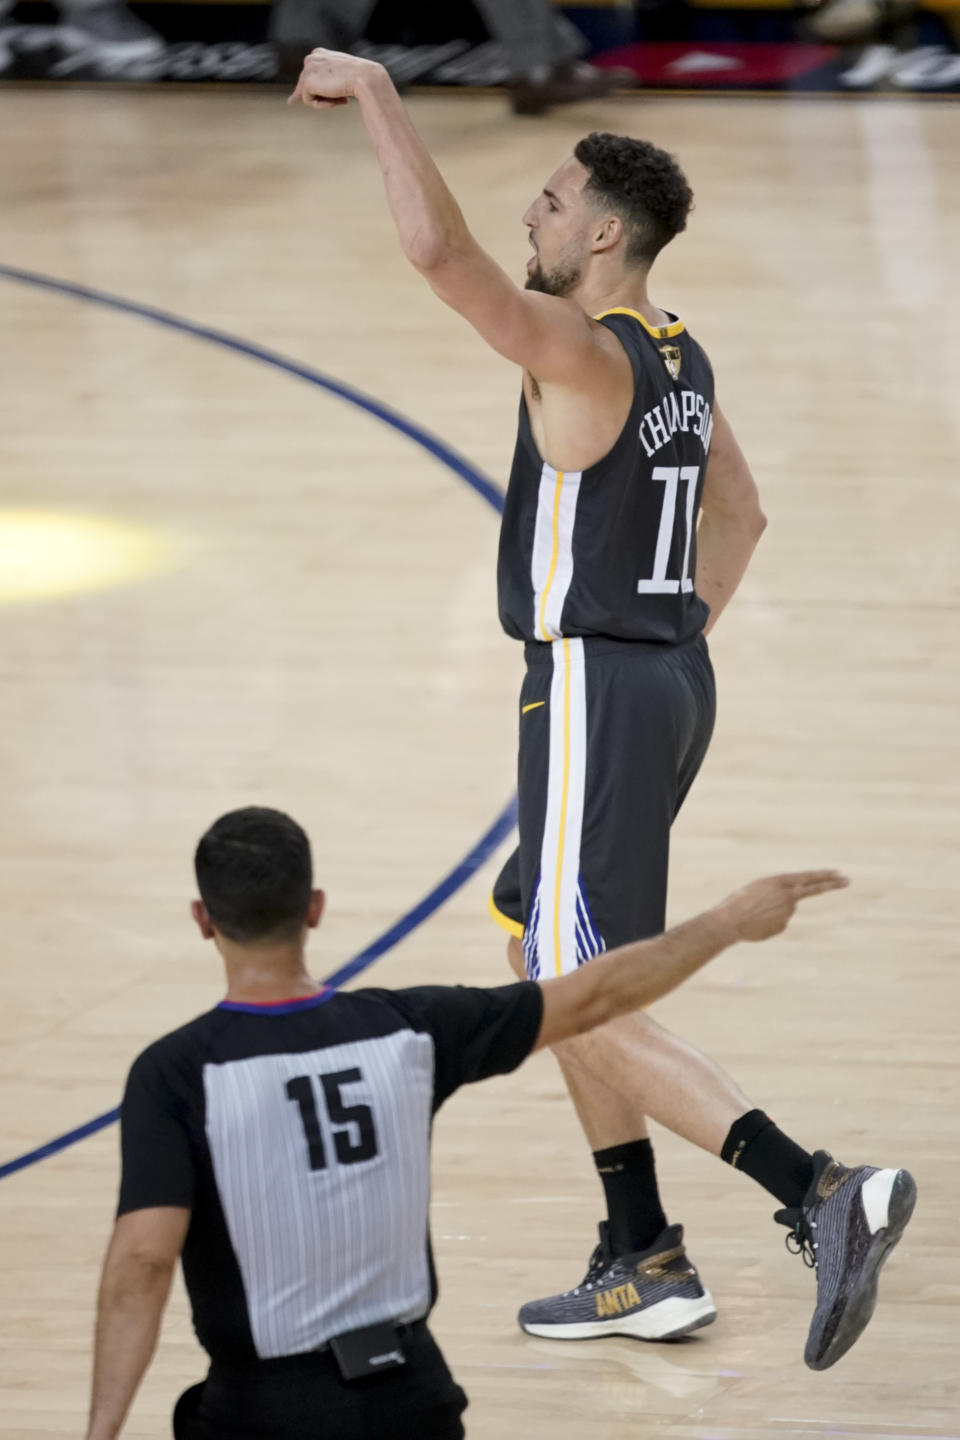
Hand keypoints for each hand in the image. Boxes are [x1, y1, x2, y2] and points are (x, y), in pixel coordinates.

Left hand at [287, 49, 385, 109]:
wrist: (365, 77)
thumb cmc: (358, 78)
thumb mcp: (341, 76)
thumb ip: (328, 81)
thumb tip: (312, 92)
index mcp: (319, 54)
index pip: (311, 76)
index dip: (320, 89)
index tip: (336, 92)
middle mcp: (311, 58)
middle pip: (307, 86)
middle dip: (322, 96)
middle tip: (342, 97)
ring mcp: (308, 68)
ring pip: (307, 95)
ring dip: (323, 102)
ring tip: (341, 98)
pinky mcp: (307, 80)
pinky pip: (308, 101)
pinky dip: (321, 105)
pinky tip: (336, 100)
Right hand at [721, 870, 848, 941]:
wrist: (730, 920)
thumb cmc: (739, 901)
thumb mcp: (759, 888)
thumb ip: (778, 893)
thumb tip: (792, 907)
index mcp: (780, 881)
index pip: (808, 877)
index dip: (824, 875)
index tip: (839, 873)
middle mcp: (788, 895)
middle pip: (814, 889)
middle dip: (832, 884)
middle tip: (848, 880)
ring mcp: (788, 912)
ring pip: (786, 909)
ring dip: (773, 910)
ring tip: (755, 912)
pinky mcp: (783, 925)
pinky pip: (779, 921)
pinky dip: (769, 922)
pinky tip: (757, 922)